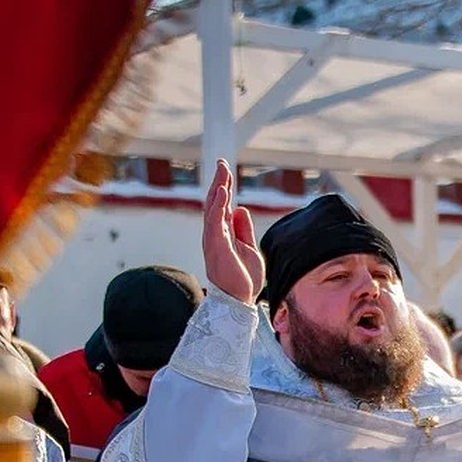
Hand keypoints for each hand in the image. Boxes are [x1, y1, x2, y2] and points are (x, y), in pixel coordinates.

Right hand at [203, 160, 263, 304]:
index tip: (225, 168)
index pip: (222, 205)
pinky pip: (215, 222)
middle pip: (215, 202)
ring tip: (222, 171)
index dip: (224, 186)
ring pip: (213, 209)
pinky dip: (218, 206)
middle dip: (219, 181)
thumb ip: (243, 228)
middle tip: (221, 162)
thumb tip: (240, 209)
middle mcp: (215, 234)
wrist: (240, 300)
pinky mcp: (217, 247)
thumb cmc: (243, 277)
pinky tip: (223, 192)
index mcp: (223, 233)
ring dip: (218, 189)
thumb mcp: (248, 247)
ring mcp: (214, 240)